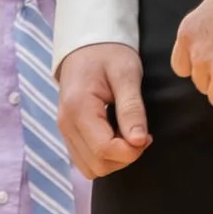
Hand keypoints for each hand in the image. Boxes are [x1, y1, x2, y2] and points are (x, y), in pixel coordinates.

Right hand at [57, 43, 148, 176]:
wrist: (86, 45)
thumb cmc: (108, 54)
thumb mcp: (126, 74)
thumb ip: (132, 109)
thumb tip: (139, 142)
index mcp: (78, 108)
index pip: (103, 150)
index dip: (130, 152)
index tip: (147, 137)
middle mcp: (66, 124)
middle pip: (97, 165)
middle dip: (124, 157)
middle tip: (141, 134)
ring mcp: (64, 131)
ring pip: (90, 168)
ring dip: (114, 159)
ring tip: (128, 133)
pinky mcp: (69, 133)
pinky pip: (85, 159)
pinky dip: (104, 156)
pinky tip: (116, 135)